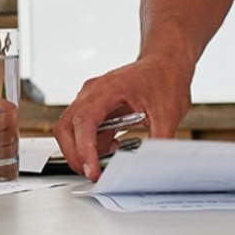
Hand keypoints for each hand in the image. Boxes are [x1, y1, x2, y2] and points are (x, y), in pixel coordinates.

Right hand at [54, 56, 191, 179]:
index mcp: (107, 89)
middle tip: (92, 173)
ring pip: (69, 129)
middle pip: (66, 127)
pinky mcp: (94, 106)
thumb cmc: (165, 78)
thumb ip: (159, 140)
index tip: (92, 171)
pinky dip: (92, 144)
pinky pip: (82, 129)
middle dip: (75, 155)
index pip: (84, 122)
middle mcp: (92, 92)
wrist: (166, 61)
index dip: (84, 149)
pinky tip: (114, 145)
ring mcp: (90, 98)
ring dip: (82, 150)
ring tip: (108, 158)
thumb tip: (151, 165)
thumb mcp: (168, 113)